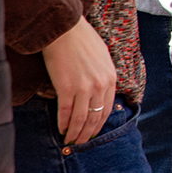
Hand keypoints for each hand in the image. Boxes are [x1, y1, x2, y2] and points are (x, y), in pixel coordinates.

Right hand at [40, 17, 116, 144]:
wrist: (65, 29)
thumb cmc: (82, 41)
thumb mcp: (102, 58)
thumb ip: (104, 76)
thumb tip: (100, 92)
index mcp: (111, 78)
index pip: (107, 109)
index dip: (99, 124)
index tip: (92, 132)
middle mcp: (101, 85)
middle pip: (95, 117)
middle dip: (87, 133)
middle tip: (80, 143)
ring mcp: (84, 88)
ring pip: (81, 119)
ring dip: (75, 133)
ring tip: (70, 140)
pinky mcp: (67, 88)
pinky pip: (66, 112)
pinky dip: (63, 123)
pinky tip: (60, 129)